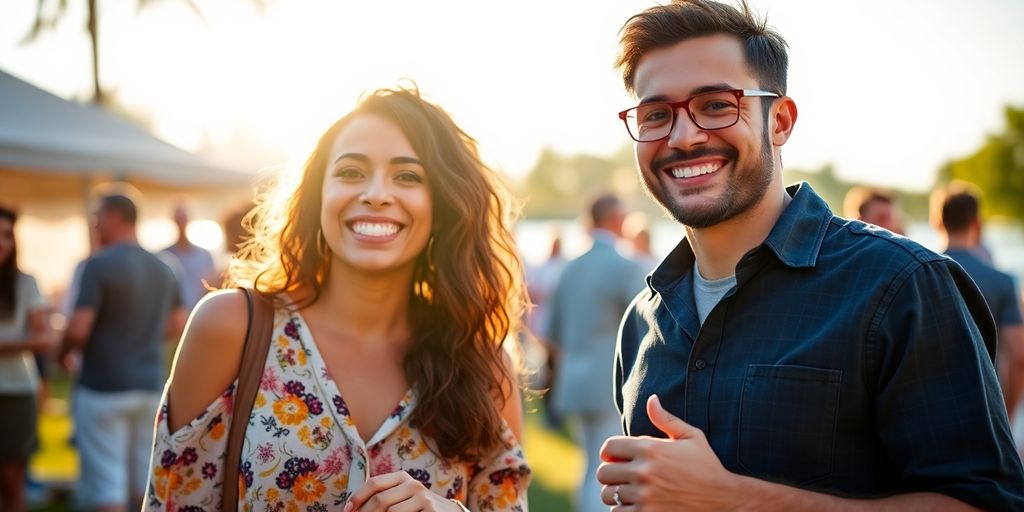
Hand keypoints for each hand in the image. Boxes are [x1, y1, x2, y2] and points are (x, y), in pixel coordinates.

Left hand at [343, 471, 462, 511]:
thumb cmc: (418, 508)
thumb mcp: (403, 496)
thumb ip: (383, 497)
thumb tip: (353, 508)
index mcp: (402, 477)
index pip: (374, 483)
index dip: (357, 497)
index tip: (347, 511)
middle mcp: (413, 485)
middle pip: (380, 500)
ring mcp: (423, 498)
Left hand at [596, 395, 743, 510]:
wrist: (723, 500)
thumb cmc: (707, 466)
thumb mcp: (691, 437)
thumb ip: (666, 419)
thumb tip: (651, 399)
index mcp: (650, 448)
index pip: (609, 448)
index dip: (609, 453)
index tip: (616, 459)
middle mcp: (644, 471)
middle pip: (604, 472)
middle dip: (611, 474)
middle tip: (622, 478)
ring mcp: (644, 495)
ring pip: (608, 494)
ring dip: (615, 494)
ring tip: (628, 493)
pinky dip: (622, 510)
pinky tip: (635, 506)